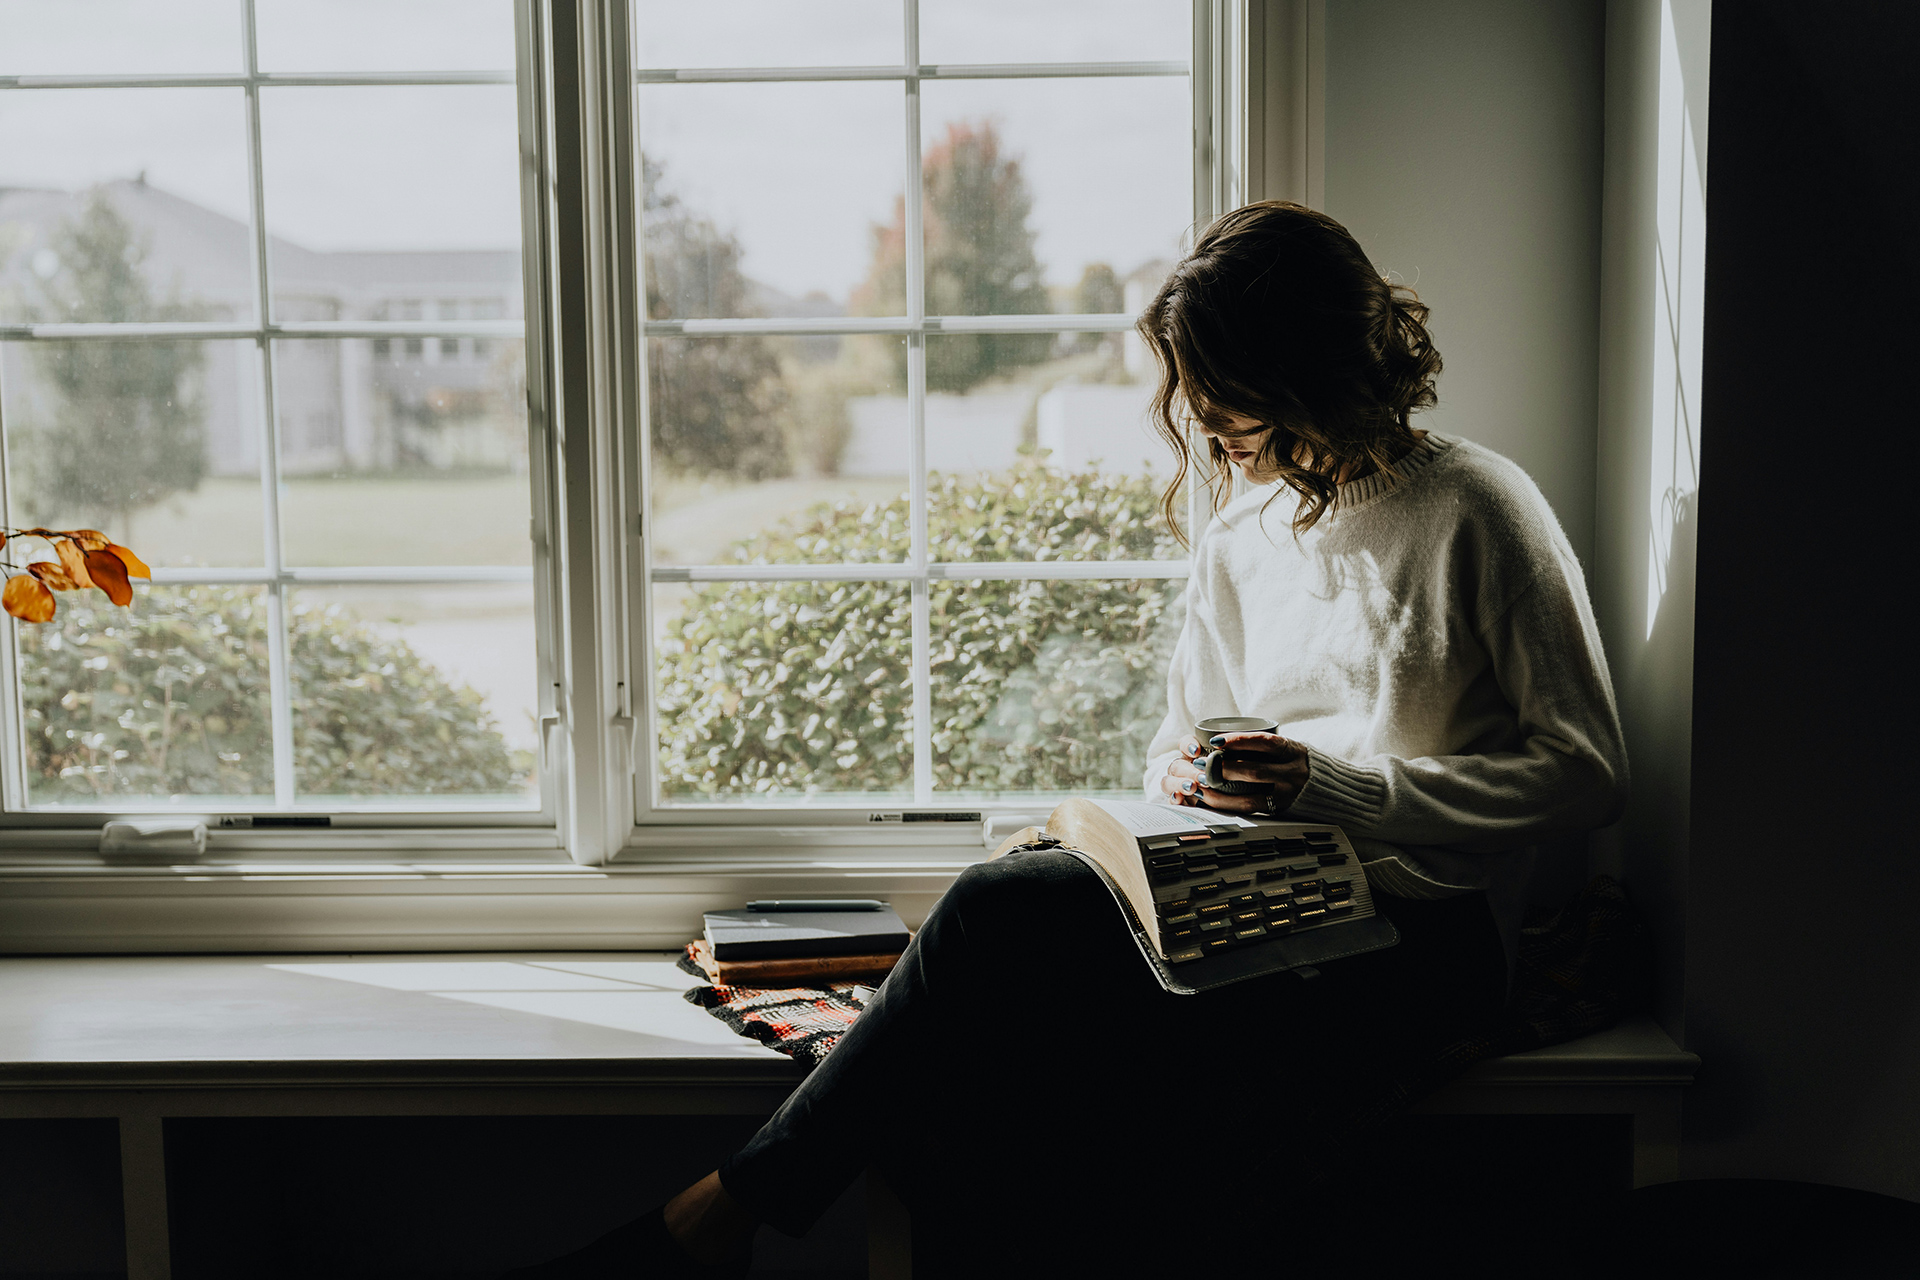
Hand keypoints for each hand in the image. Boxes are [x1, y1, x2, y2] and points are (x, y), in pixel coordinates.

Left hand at [1160, 732, 1309, 815]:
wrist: (1325, 786)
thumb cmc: (1293, 761)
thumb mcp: (1286, 748)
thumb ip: (1261, 745)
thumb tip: (1218, 740)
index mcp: (1293, 750)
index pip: (1265, 742)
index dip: (1239, 741)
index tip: (1214, 740)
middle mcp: (1292, 772)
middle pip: (1255, 771)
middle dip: (1223, 768)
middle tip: (1200, 763)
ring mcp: (1287, 794)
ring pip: (1250, 795)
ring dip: (1220, 790)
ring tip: (1200, 782)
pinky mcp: (1279, 809)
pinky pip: (1250, 808)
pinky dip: (1227, 804)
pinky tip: (1210, 799)